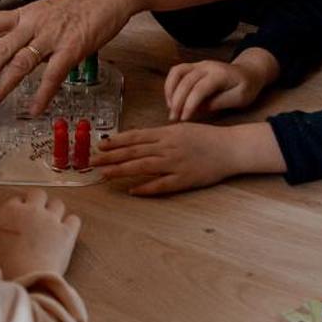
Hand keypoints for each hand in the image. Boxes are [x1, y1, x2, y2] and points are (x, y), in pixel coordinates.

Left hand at [0, 0, 138, 112]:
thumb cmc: (84, 1)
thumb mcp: (50, 10)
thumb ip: (33, 29)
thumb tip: (19, 49)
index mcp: (27, 13)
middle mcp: (34, 24)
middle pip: (0, 50)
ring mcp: (53, 36)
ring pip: (20, 64)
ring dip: (3, 87)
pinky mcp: (73, 48)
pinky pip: (52, 75)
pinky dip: (42, 94)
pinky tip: (35, 110)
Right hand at [0, 188, 80, 278]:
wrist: (28, 281)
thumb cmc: (4, 267)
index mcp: (10, 212)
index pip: (17, 199)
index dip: (19, 208)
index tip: (19, 217)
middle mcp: (32, 210)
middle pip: (38, 194)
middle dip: (38, 202)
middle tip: (37, 215)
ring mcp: (51, 220)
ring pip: (58, 203)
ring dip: (54, 211)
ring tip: (51, 223)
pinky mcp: (67, 232)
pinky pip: (74, 219)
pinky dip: (70, 224)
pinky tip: (65, 232)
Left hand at [92, 121, 282, 195]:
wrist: (230, 148)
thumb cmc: (206, 138)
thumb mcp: (181, 129)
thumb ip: (160, 135)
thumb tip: (138, 140)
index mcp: (166, 133)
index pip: (135, 137)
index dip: (115, 142)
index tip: (99, 146)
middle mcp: (167, 146)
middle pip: (133, 152)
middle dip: (110, 157)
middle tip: (91, 162)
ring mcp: (175, 163)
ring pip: (142, 167)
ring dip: (121, 171)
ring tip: (104, 175)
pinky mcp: (184, 179)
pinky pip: (161, 185)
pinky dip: (146, 188)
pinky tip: (132, 191)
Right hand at [165, 52, 273, 120]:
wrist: (249, 72)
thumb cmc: (246, 87)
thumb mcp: (239, 99)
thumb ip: (218, 103)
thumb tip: (196, 109)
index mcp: (220, 74)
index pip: (199, 89)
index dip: (189, 104)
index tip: (184, 119)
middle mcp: (207, 65)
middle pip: (185, 81)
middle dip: (177, 101)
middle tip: (174, 118)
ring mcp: (199, 64)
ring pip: (177, 72)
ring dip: (170, 91)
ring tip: (170, 108)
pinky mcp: (193, 66)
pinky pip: (176, 71)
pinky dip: (170, 84)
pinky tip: (171, 98)